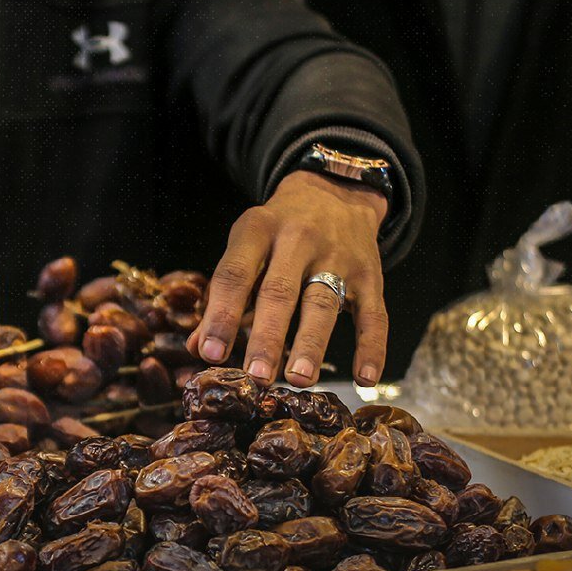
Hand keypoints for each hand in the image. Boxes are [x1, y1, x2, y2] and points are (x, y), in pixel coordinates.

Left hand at [187, 169, 387, 387]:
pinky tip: (366, 378)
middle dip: (267, 337)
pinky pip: (374, 314)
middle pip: (280, 293)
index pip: (235, 275)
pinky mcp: (370, 275)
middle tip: (256, 377)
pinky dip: (372, 347)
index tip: (211, 354)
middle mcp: (298, 240)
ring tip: (299, 380)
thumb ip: (223, 298)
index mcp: (258, 230)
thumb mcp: (246, 248)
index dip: (221, 315)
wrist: (335, 191)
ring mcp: (338, 257)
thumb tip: (197, 349)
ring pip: (323, 304)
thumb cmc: (278, 232)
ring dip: (311, 344)